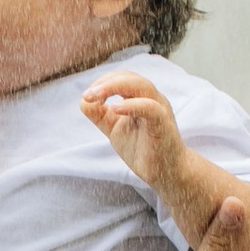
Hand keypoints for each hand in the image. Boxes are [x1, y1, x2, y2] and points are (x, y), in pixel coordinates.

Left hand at [81, 72, 186, 201]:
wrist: (165, 173)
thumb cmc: (143, 150)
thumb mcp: (115, 130)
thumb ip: (100, 116)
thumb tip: (83, 101)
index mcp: (141, 98)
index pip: (123, 78)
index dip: (103, 82)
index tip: (87, 96)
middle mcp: (152, 99)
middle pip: (130, 77)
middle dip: (106, 82)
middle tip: (88, 95)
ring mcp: (160, 109)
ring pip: (141, 85)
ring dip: (115, 87)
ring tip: (96, 97)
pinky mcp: (164, 124)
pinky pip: (150, 108)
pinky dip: (132, 105)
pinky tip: (115, 109)